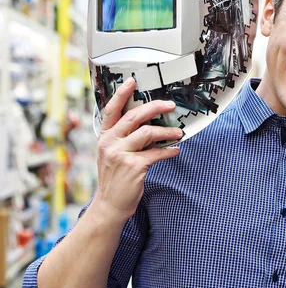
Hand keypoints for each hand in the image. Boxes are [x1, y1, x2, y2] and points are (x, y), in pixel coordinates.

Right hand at [94, 77, 182, 222]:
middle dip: (155, 107)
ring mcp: (120, 154)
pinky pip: (156, 153)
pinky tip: (175, 150)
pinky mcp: (133, 166)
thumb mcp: (112, 154)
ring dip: (167, 132)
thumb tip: (147, 124)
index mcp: (104, 137)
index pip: (111, 110)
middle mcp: (110, 143)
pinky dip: (169, 151)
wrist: (109, 205)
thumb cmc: (115, 178)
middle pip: (134, 116)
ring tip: (178, 133)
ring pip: (148, 132)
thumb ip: (124, 138)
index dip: (121, 94)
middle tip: (170, 105)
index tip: (132, 82)